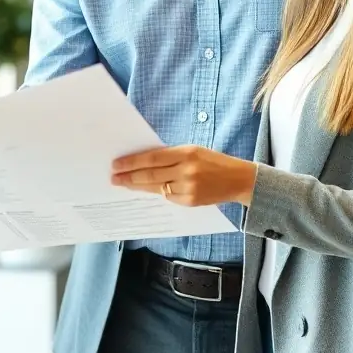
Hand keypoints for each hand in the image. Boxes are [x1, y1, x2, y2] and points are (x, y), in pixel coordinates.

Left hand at [111, 145, 256, 206]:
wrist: (238, 179)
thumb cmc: (213, 161)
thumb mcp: (193, 151)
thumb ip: (171, 156)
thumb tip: (143, 161)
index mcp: (187, 153)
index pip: (152, 158)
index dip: (132, 162)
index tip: (117, 164)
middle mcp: (187, 171)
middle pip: (151, 175)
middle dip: (129, 177)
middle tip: (114, 178)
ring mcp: (189, 188)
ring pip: (156, 188)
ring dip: (138, 187)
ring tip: (124, 185)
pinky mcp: (191, 201)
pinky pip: (168, 197)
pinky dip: (157, 193)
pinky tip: (146, 190)